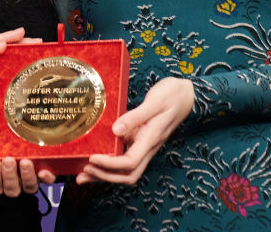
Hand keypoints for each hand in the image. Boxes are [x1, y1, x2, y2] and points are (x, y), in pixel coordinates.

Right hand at [0, 27, 38, 129]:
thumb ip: (6, 91)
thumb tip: (27, 91)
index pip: (7, 55)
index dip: (22, 49)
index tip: (38, 47)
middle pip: (1, 46)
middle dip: (18, 41)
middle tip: (36, 40)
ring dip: (5, 38)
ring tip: (20, 34)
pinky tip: (2, 45)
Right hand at [0, 111, 55, 195]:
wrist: (15, 110)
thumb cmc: (0, 124)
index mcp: (1, 170)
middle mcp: (17, 174)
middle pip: (12, 190)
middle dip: (9, 177)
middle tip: (8, 160)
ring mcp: (32, 172)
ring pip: (30, 187)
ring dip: (26, 176)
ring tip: (24, 161)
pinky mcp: (47, 166)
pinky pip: (49, 179)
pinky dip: (46, 178)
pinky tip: (42, 170)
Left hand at [76, 77, 193, 185]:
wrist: (187, 95)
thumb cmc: (172, 96)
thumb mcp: (155, 102)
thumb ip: (136, 116)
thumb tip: (116, 130)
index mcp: (151, 139)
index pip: (129, 162)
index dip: (110, 165)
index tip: (92, 158)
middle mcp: (147, 147)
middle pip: (128, 175)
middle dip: (105, 177)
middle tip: (84, 172)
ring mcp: (144, 145)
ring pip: (126, 170)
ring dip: (105, 175)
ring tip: (83, 174)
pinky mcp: (140, 140)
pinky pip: (124, 158)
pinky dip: (109, 163)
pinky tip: (96, 161)